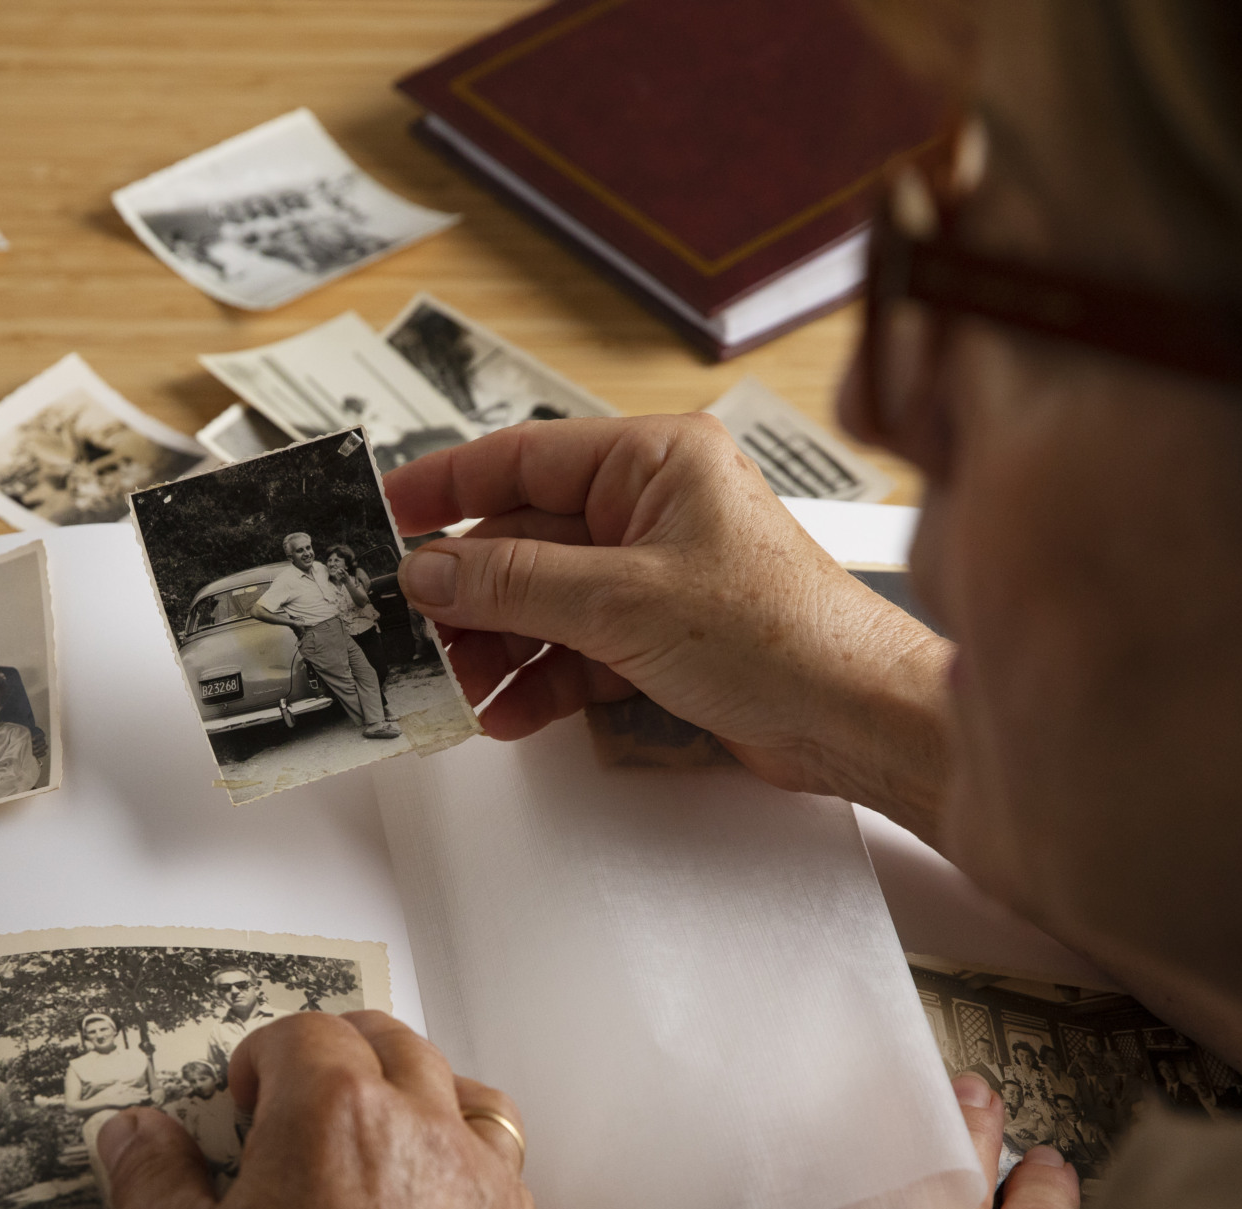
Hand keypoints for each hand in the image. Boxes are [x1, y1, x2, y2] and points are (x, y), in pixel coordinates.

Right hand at [100, 1012, 536, 1208]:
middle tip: (302, 1101)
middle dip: (342, 1056)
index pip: (304, 1033)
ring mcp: (481, 1187)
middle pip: (392, 1044)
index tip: (245, 1102)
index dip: (264, 1058)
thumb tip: (134, 1134)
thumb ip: (150, 1179)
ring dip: (419, 1097)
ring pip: (464, 1095)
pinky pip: (504, 1170)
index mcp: (331, 1112)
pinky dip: (467, 1166)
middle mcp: (421, 1130)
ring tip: (377, 1140)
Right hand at [384, 416, 951, 836]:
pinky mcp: (662, 637)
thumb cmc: (782, 634)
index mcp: (655, 461)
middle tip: (410, 628)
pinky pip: (574, 649)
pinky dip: (538, 681)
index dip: (447, 486)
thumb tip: (428, 572)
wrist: (857, 719)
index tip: (384, 514)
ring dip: (496, 647)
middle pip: (524, 538)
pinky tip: (508, 713)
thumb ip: (514, 584)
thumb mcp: (623, 601)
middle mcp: (653, 508)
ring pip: (543, 601)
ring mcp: (656, 575)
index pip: (524, 456)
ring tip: (456, 686)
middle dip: (468, 592)